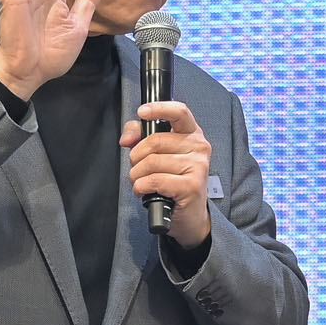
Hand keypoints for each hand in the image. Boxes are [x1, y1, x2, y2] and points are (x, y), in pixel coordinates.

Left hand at [120, 101, 213, 246]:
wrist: (190, 215)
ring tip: (142, 183)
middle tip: (138, 169)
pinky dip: (142, 187)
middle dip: (136, 157)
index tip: (142, 112)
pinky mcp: (191, 186)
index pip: (180, 112)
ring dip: (137, 176)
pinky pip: (154, 180)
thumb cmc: (173, 181)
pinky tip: (145, 192)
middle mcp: (199, 147)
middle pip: (154, 141)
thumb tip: (126, 138)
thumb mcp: (159, 154)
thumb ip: (140, 136)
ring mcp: (198, 166)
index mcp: (192, 134)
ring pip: (151, 162)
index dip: (159, 108)